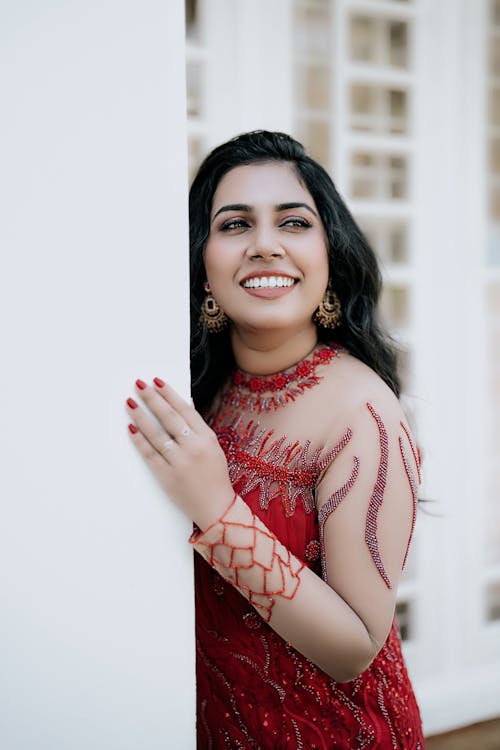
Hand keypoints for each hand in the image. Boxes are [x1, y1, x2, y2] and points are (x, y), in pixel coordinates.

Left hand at [126, 378, 234, 529]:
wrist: (216, 507)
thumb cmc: (215, 476)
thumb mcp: (213, 447)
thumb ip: (198, 426)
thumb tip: (185, 403)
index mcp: (207, 438)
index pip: (185, 409)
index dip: (169, 394)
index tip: (157, 381)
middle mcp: (194, 447)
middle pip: (168, 417)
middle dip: (152, 399)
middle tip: (139, 385)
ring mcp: (180, 462)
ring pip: (156, 434)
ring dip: (141, 416)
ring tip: (130, 403)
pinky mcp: (167, 477)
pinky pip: (150, 455)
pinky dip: (139, 441)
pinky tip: (131, 428)